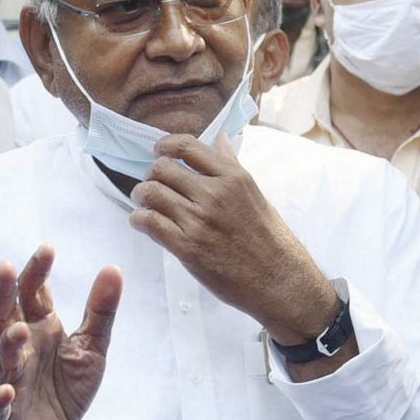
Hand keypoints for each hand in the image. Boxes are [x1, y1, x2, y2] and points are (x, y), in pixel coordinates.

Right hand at [0, 246, 121, 419]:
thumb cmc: (66, 389)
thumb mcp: (92, 348)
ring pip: (2, 357)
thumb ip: (100, 311)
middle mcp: (20, 349)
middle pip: (4, 314)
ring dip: (8, 343)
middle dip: (3, 292)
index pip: (32, 293)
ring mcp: (10, 378)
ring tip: (19, 330)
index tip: (48, 248)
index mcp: (40, 329)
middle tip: (6, 267)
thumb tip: (113, 268)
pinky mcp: (7, 413)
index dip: (37, 271)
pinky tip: (7, 391)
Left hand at [128, 135, 338, 351]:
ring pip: (151, 193)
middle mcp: (214, 194)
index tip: (158, 151)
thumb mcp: (255, 194)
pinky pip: (150, 222)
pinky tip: (143, 222)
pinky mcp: (188, 247)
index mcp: (233, 177)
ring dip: (141, 196)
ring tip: (144, 204)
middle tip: (151, 185)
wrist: (279, 280)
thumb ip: (232, 166)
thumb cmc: (271, 239)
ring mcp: (199, 220)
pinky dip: (139, 219)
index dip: (165, 145)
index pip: (188, 146)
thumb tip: (221, 139)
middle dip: (151, 174)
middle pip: (163, 168)